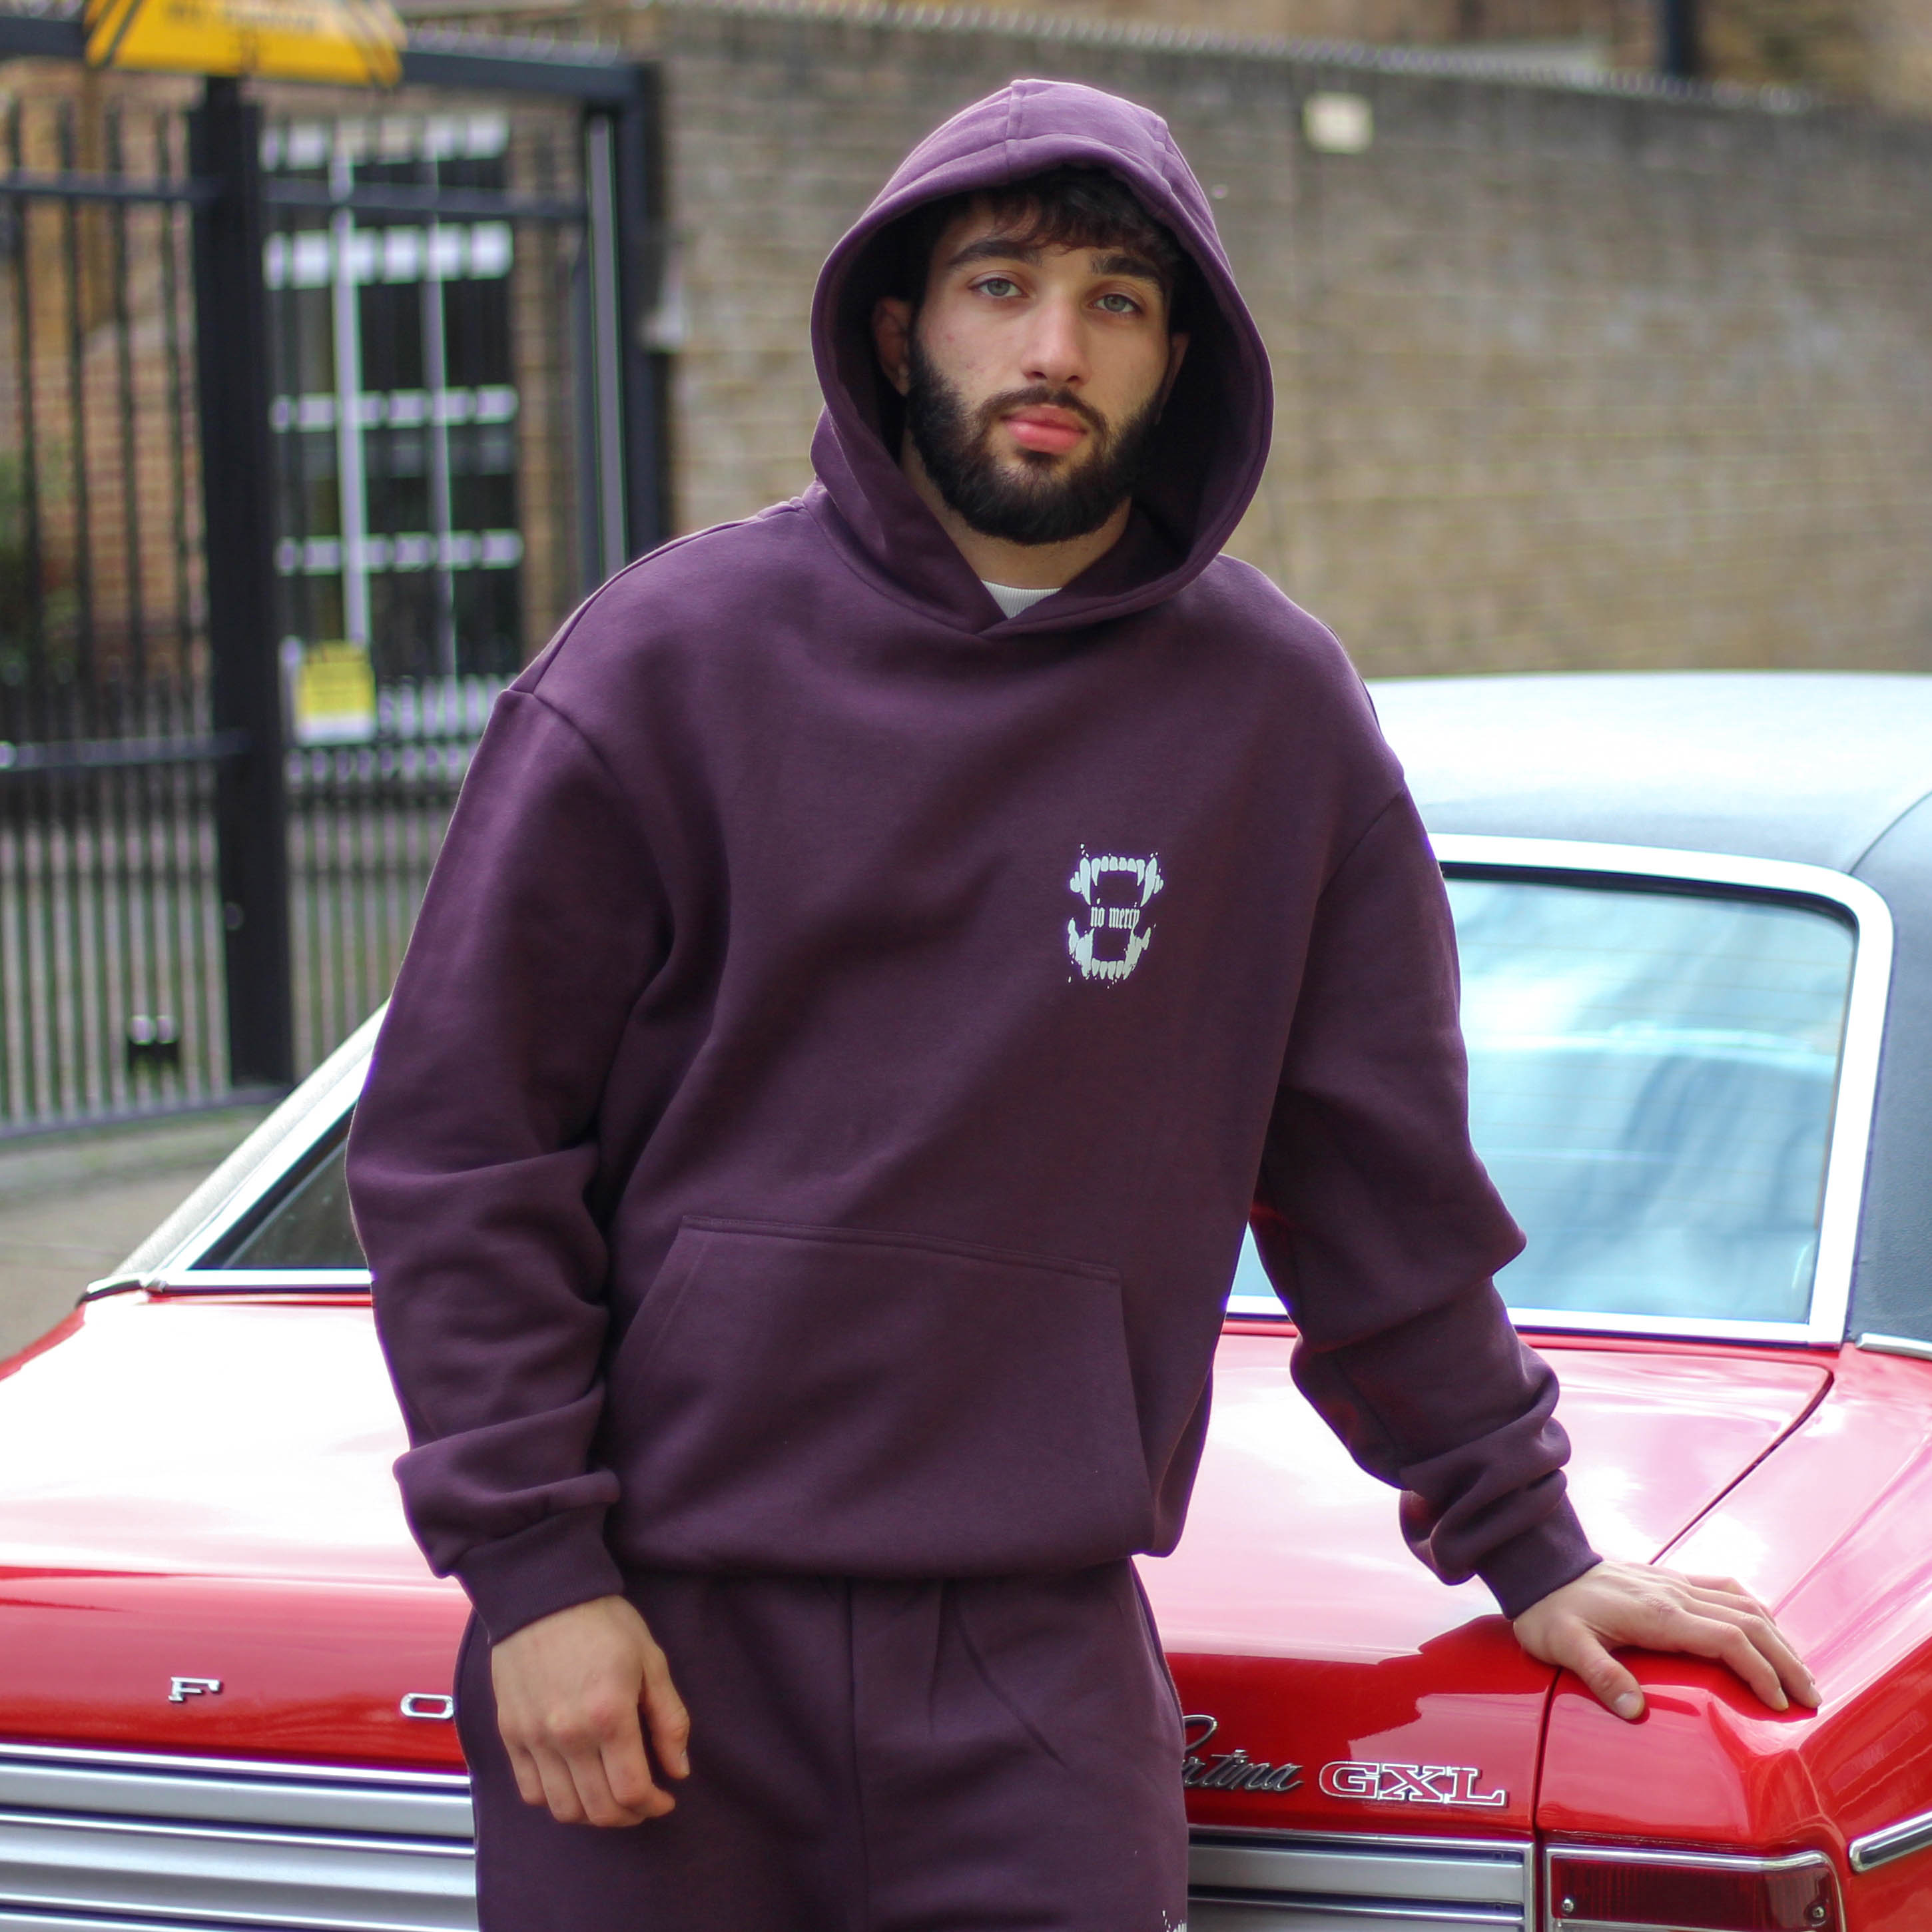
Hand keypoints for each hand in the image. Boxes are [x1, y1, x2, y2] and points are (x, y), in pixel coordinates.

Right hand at [489, 1595, 690, 1825]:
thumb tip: (679, 1770)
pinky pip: (530, 1790)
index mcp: (609, 1715)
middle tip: (643, 1803)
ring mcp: (534, 1738)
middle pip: (598, 1809)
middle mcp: (568, 1735)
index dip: (653, 1805)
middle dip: (629, 1816)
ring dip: (592, 1814)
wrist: (543, 1594)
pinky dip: (555, 1800)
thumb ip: (670, 1719)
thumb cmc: (604, 1622)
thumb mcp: (652, 1661)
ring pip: (563, 1809)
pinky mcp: (510, 1734)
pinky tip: (575, 1783)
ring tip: (610, 1797)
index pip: (631, 1791)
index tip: (665, 1798)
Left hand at [1513, 1559, 1820, 1721]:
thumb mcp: (1564, 1646)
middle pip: (1750, 1624)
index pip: (1729, 1640)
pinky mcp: (1669, 1580)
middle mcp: (1674, 1594)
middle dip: (1786, 1662)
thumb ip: (1600, 1676)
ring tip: (1801, 1674)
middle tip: (1811, 1699)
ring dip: (1779, 1638)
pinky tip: (1767, 1629)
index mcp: (1658, 1614)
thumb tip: (1635, 1712)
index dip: (1761, 1672)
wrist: (1538, 1566)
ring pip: (1745, 1605)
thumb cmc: (1550, 1611)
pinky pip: (1724, 1589)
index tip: (1780, 1705)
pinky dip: (1755, 1611)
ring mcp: (1674, 1584)